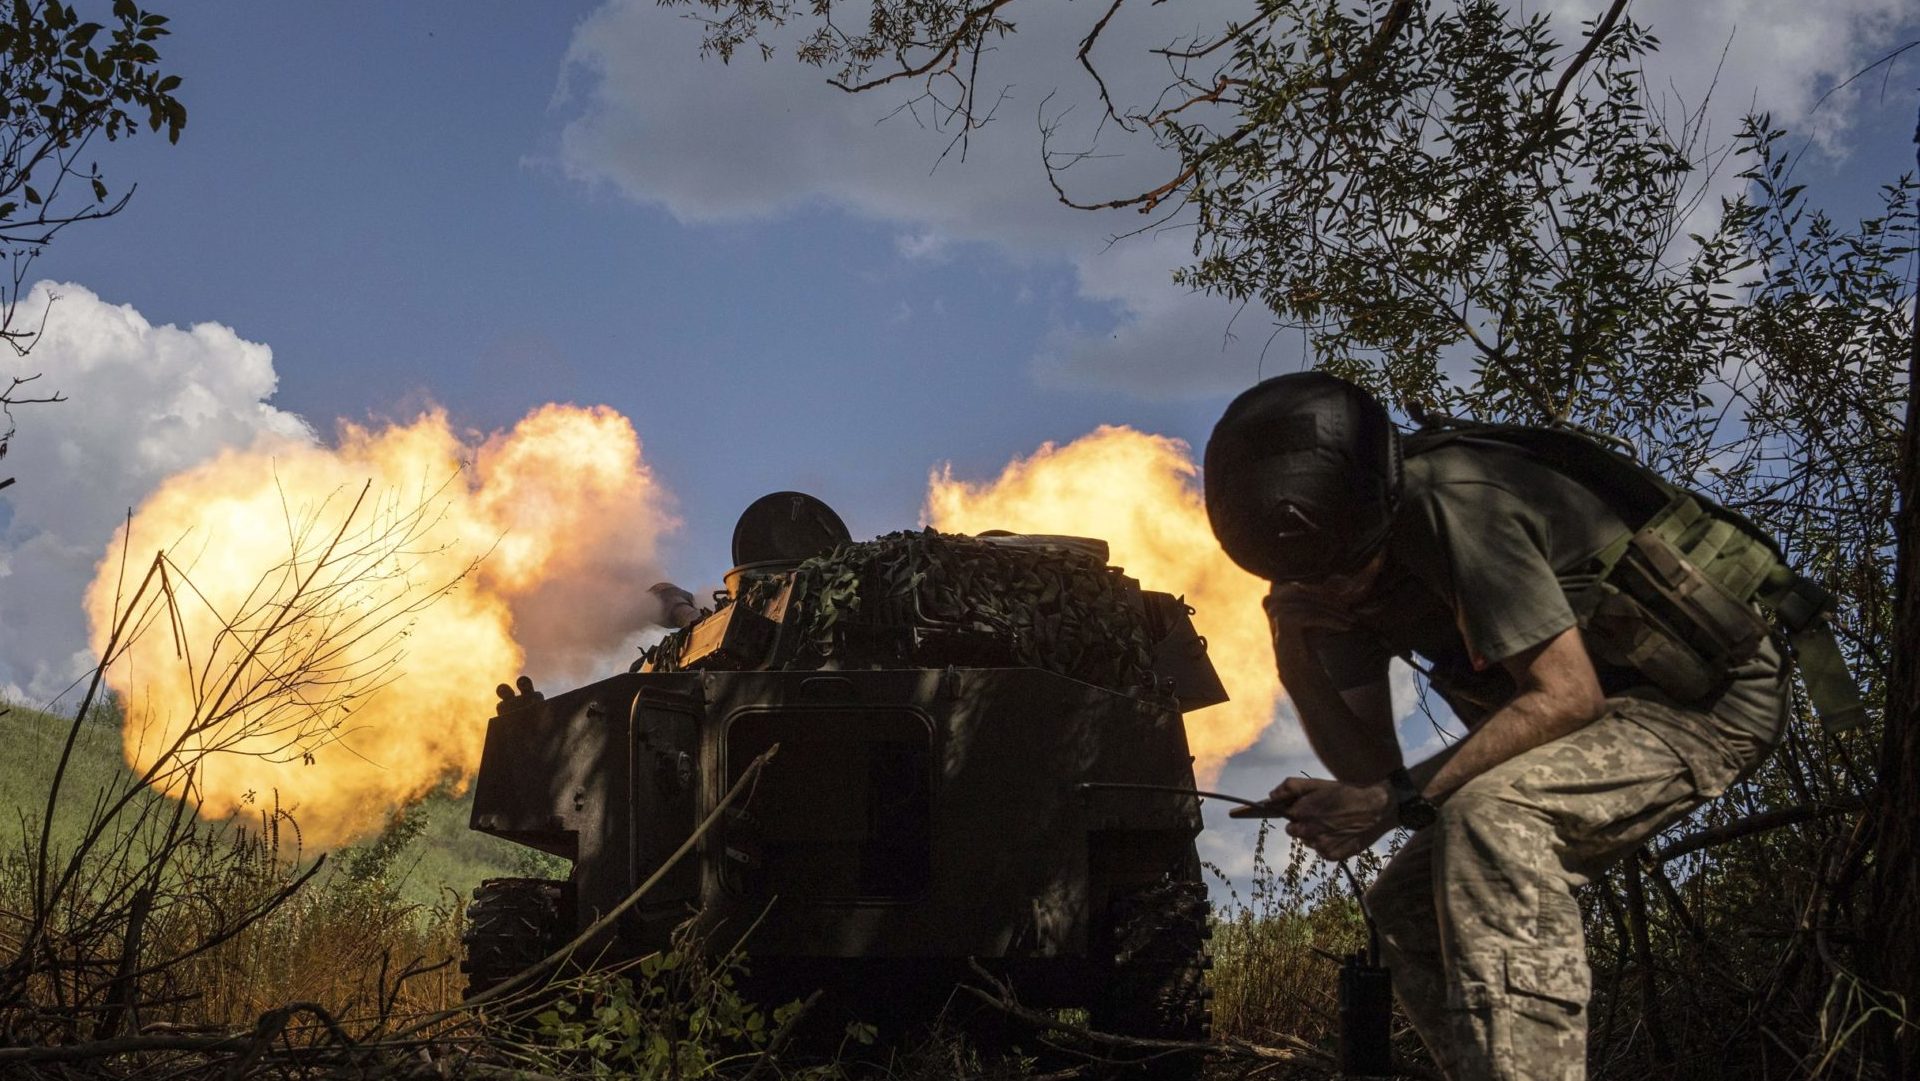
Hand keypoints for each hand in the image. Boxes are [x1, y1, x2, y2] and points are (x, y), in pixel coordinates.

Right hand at [1263, 583, 1357, 633]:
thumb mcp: (1315, 612)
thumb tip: (1341, 579)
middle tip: (1349, 609)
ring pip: (1313, 606)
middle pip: (1308, 595)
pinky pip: (1314, 616)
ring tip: (1350, 620)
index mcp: (1274, 594)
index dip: (1324, 592)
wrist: (1298, 667)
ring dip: (1335, 613)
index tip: (1343, 599)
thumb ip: (1322, 596)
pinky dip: (1332, 621)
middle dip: (1331, 602)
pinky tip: (1345, 627)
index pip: (1303, 587)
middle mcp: (1271, 600)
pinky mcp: (1285, 620)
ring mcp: (1276, 610)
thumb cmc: (1307, 638)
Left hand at [1270, 777, 1393, 860]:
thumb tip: (1271, 797)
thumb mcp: (1319, 783)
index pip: (1286, 815)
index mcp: (1303, 811)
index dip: (1295, 811)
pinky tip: (1340, 834)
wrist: (1379, 807)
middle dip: (1303, 823)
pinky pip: (1321, 852)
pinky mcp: (1332, 856)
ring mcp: (1321, 845)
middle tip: (1322, 816)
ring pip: (1307, 842)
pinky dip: (1327, 845)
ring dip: (1316, 835)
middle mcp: (1309, 830)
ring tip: (1334, 824)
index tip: (1306, 808)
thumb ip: (1292, 787)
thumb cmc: (1347, 792)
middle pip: (1294, 831)